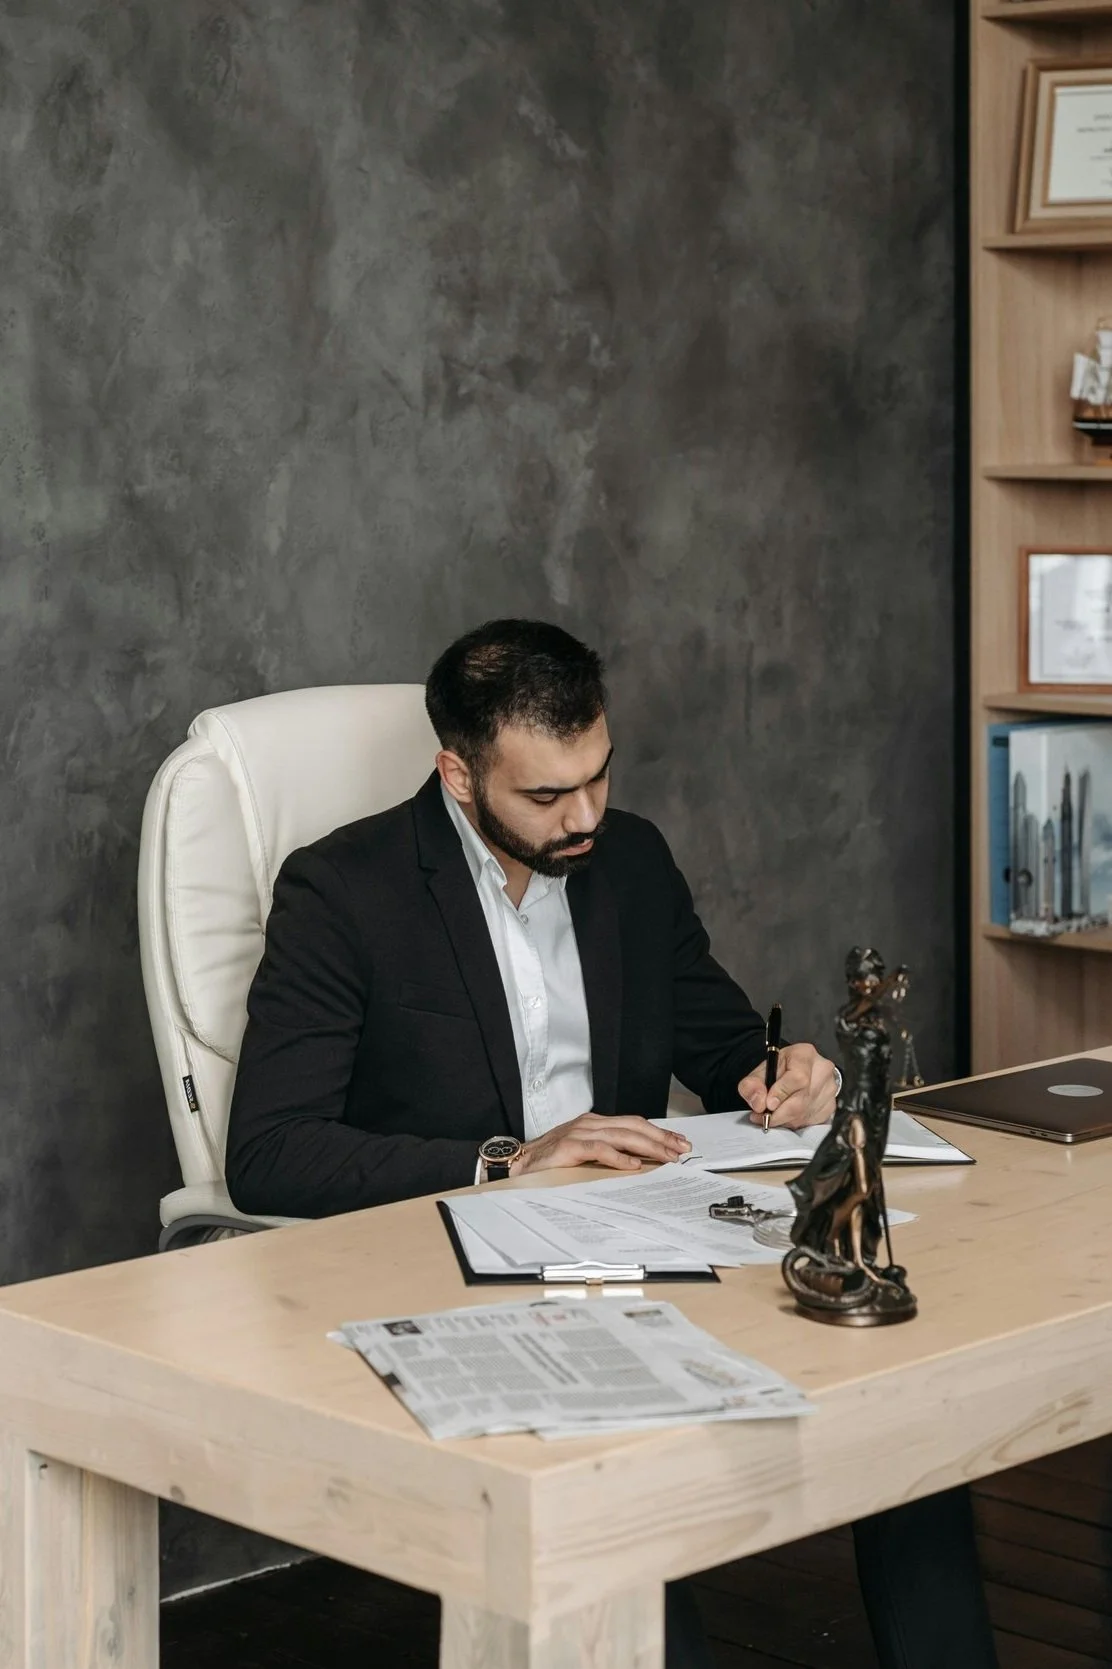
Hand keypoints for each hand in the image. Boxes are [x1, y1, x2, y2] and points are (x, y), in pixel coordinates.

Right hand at [510, 1113, 690, 1176]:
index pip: (634, 1123)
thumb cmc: (550, 1163)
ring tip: (667, 1156)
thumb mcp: (584, 1154)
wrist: (517, 1164)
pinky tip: (633, 1164)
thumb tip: (641, 1163)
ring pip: (621, 1135)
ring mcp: (578, 1132)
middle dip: (661, 1138)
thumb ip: (608, 1153)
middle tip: (682, 1149)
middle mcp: (589, 1123)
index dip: (659, 1133)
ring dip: (648, 1146)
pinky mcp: (568, 1146)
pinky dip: (618, 1157)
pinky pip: (599, 1149)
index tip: (679, 1143)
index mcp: (595, 1124)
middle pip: (633, 1126)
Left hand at [738, 1042, 837, 1129]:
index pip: (797, 1078)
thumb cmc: (782, 1070)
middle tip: (762, 1116)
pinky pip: (810, 1122)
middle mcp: (822, 1070)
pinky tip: (788, 1114)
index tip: (767, 1104)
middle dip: (777, 1114)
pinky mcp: (831, 1106)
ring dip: (784, 1119)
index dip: (780, 1094)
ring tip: (773, 1113)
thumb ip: (752, 1085)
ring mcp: (830, 1089)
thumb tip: (759, 1104)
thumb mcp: (761, 1071)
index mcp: (805, 1055)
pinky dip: (794, 1123)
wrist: (799, 1071)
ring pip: (804, 1114)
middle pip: (801, 1100)